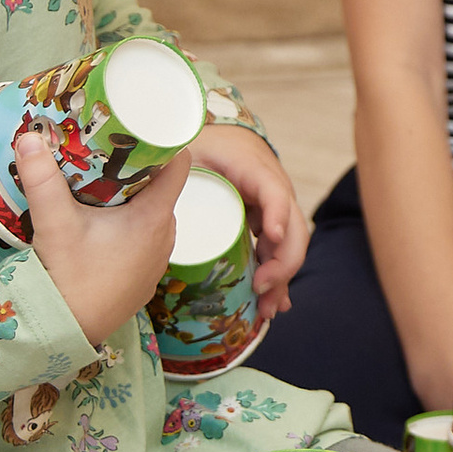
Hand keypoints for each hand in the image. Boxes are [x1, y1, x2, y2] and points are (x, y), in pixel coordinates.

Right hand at [19, 131, 188, 348]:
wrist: (65, 332)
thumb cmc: (67, 277)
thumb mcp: (54, 223)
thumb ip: (42, 179)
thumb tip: (29, 137)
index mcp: (155, 216)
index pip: (179, 165)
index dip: (164, 143)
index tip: (139, 131)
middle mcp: (167, 236)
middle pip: (162, 188)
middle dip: (138, 169)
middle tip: (108, 152)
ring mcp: (158, 259)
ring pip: (152, 214)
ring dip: (132, 200)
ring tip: (101, 185)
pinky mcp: (146, 276)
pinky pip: (145, 239)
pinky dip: (129, 227)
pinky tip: (102, 224)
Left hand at [191, 125, 308, 313]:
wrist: (225, 141)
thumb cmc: (205, 145)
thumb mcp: (191, 150)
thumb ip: (175, 165)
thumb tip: (159, 179)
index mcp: (255, 170)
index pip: (274, 191)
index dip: (277, 213)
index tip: (272, 236)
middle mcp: (274, 192)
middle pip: (293, 228)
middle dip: (282, 262)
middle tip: (260, 287)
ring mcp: (274, 211)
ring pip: (289, 246)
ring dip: (282, 279)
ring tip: (266, 310)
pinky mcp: (267, 226)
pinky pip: (278, 253)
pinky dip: (277, 279)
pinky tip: (272, 304)